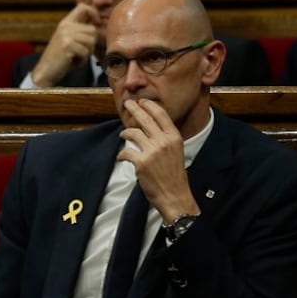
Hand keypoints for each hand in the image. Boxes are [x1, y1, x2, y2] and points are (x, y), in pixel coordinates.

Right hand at [30, 4, 98, 86]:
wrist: (45, 71)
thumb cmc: (60, 58)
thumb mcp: (68, 40)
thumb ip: (79, 30)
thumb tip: (97, 23)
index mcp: (65, 23)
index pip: (83, 7)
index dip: (93, 13)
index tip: (96, 23)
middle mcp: (65, 26)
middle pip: (92, 30)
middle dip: (91, 44)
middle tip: (81, 53)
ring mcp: (66, 35)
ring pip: (91, 41)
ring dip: (87, 53)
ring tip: (76, 57)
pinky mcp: (67, 46)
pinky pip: (86, 52)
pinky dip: (82, 60)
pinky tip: (73, 62)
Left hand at [116, 98, 199, 223]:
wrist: (174, 195)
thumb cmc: (174, 176)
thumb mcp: (176, 152)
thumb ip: (165, 140)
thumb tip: (150, 130)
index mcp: (175, 137)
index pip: (161, 115)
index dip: (149, 106)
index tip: (141, 102)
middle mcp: (164, 141)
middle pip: (145, 119)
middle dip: (134, 109)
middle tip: (127, 104)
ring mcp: (152, 151)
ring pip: (133, 133)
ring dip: (125, 133)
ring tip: (123, 134)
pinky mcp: (141, 162)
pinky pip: (126, 152)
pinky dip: (121, 154)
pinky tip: (121, 157)